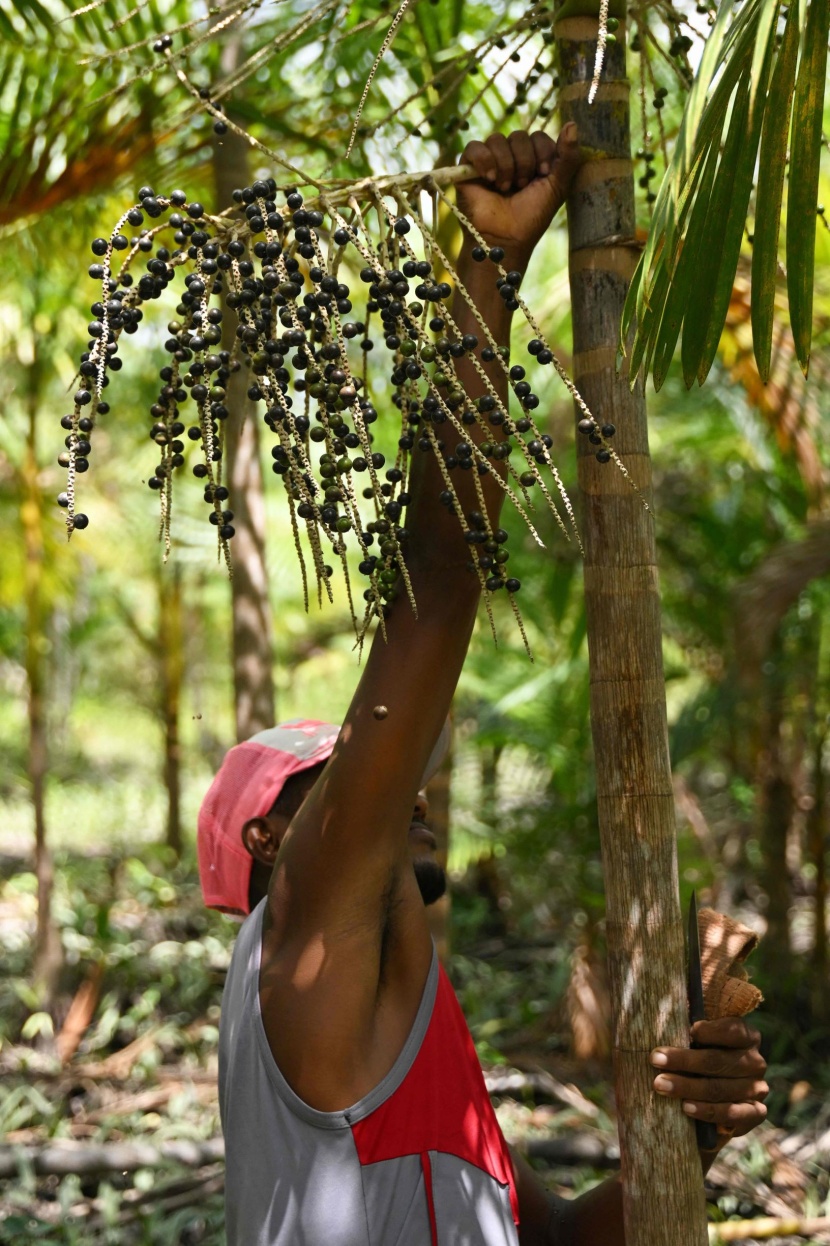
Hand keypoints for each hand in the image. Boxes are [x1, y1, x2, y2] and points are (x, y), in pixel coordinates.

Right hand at [456, 125, 580, 264]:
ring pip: (497, 139)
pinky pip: (474, 146)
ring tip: (504, 187)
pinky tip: (489, 178)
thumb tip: (572, 124)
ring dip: (505, 164)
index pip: (538, 136)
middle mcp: (510, 158)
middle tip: (521, 185)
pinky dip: (484, 160)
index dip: (543, 151)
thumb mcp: (558, 186)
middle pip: (519, 135)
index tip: (544, 174)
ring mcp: (488, 162)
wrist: (505, 239)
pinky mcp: (467, 168)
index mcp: (532, 160)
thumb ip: (568, 157)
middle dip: (524, 161)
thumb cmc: (531, 217)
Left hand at [650, 1018, 767, 1153]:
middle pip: (718, 1061)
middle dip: (684, 1061)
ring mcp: (757, 1089)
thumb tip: (665, 1004)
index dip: (710, 1031)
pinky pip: (733, 1114)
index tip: (688, 1031)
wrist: (711, 1092)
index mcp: (747, 1035)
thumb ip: (688, 1019)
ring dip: (688, 1087)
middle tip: (655, 1060)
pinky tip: (687, 1108)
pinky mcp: (754, 1113)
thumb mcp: (697, 1032)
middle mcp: (755, 1062)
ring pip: (720, 1088)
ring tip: (660, 1085)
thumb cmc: (699, 1052)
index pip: (732, 1030)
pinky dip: (709, 1111)